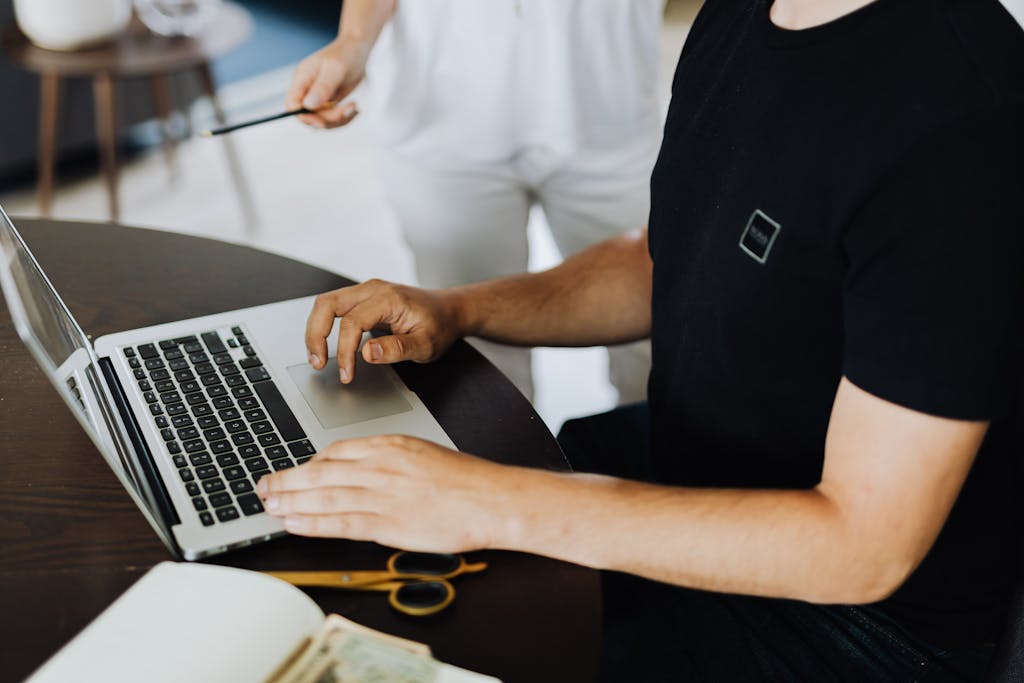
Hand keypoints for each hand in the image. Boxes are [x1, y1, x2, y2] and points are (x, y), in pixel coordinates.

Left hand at [257, 436, 510, 552]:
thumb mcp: (422, 453)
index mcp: (389, 445)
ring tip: (268, 505)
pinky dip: (312, 523)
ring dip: (290, 501)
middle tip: (262, 486)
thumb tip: (358, 469)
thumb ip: (388, 460)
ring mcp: (382, 495)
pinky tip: (293, 523)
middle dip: (286, 480)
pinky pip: (340, 523)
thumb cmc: (463, 479)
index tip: (293, 472)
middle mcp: (380, 466)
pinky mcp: (387, 524)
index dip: (308, 465)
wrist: (489, 498)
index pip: (336, 451)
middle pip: (320, 472)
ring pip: (323, 496)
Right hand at [286, 38, 367, 128]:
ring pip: (322, 120)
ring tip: (354, 107)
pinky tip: (354, 108)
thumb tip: (308, 105)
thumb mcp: (335, 69)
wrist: (357, 49)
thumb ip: (322, 87)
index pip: (292, 104)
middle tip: (346, 109)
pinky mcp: (328, 102)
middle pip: (308, 116)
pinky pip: (332, 118)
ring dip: (339, 119)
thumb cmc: (346, 54)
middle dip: (327, 119)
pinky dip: (344, 117)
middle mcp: (307, 89)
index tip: (322, 122)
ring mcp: (317, 96)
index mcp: (302, 78)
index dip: (303, 116)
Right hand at [306, 279, 467, 383]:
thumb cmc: (440, 325)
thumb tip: (367, 353)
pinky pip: (335, 308)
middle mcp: (373, 289)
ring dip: (316, 330)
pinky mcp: (364, 299)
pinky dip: (324, 326)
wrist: (450, 310)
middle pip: (327, 304)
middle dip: (316, 335)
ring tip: (317, 357)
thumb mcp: (426, 344)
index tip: (347, 374)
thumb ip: (397, 349)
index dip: (345, 351)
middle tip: (317, 362)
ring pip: (326, 303)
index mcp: (388, 298)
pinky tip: (327, 346)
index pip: (352, 322)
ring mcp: (367, 291)